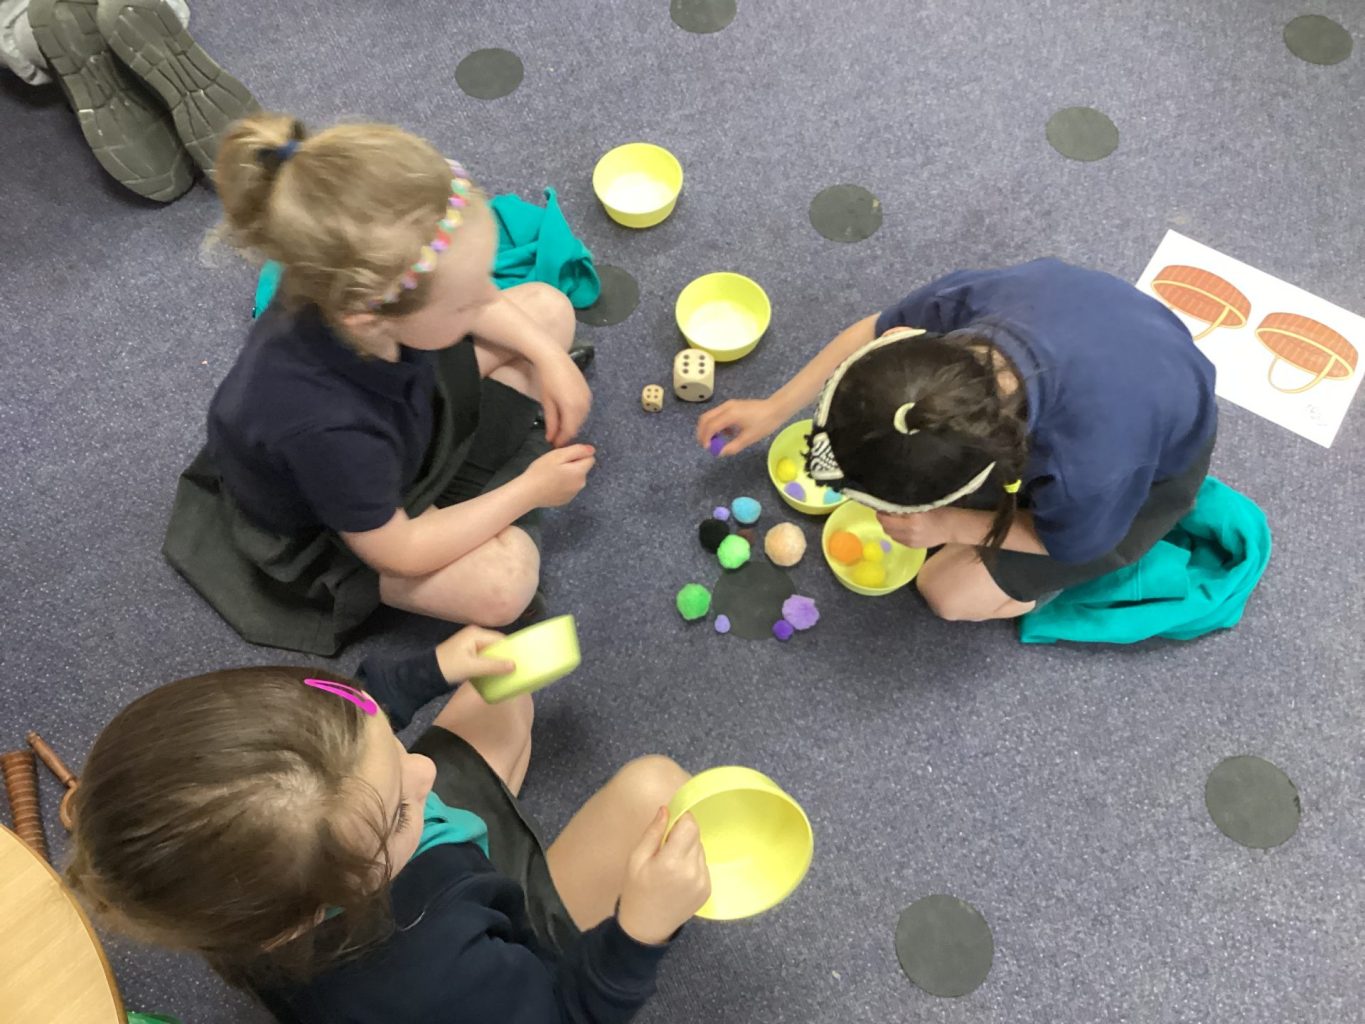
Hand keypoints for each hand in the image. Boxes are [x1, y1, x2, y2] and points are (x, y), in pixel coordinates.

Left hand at [435, 626, 515, 682]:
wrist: (427, 674)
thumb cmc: (449, 667)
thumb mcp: (472, 667)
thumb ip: (493, 666)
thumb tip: (514, 665)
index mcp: (476, 634)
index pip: (500, 639)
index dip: (511, 649)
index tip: (522, 660)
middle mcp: (474, 635)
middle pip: (496, 644)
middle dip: (506, 655)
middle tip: (518, 667)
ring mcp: (471, 644)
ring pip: (491, 651)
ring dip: (498, 661)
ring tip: (510, 671)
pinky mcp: (468, 654)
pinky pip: (485, 657)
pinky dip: (491, 664)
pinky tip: (496, 672)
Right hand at [522, 444, 595, 507]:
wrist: (528, 493)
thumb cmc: (541, 471)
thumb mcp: (558, 455)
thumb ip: (577, 450)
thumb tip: (592, 450)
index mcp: (580, 472)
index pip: (590, 458)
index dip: (578, 455)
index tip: (564, 458)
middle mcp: (581, 485)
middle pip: (583, 469)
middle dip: (573, 465)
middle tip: (555, 466)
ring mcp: (574, 494)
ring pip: (575, 479)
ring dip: (568, 475)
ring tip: (552, 476)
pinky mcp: (566, 500)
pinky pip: (569, 488)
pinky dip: (563, 485)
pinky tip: (551, 485)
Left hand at [536, 351, 591, 446]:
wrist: (554, 358)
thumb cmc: (547, 379)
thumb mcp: (547, 402)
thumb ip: (551, 422)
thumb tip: (551, 438)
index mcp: (572, 407)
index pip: (569, 431)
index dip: (562, 439)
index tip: (554, 444)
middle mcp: (583, 404)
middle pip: (577, 426)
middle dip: (567, 433)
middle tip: (556, 437)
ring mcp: (588, 398)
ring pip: (581, 419)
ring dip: (572, 424)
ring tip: (560, 427)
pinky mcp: (588, 393)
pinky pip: (584, 410)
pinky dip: (576, 416)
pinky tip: (567, 414)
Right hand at [616, 808, 711, 944]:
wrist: (645, 927)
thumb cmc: (636, 890)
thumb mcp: (636, 858)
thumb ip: (654, 832)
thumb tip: (666, 809)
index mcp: (672, 862)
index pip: (690, 825)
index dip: (681, 818)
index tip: (671, 822)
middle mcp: (692, 871)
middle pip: (696, 836)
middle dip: (682, 834)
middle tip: (665, 847)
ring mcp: (703, 882)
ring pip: (700, 849)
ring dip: (688, 849)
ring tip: (671, 865)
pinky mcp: (708, 890)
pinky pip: (703, 865)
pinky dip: (693, 864)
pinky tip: (678, 876)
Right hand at [695, 398, 787, 456]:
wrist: (776, 409)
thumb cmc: (764, 424)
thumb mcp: (749, 438)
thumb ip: (732, 447)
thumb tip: (719, 453)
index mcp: (730, 415)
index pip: (710, 426)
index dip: (706, 438)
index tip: (707, 448)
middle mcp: (726, 407)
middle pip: (705, 418)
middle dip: (702, 432)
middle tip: (705, 444)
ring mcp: (728, 405)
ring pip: (710, 416)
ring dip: (710, 428)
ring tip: (717, 440)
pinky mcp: (732, 405)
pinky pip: (718, 415)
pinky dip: (717, 424)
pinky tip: (727, 433)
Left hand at [876, 508, 965, 548]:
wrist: (952, 527)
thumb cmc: (940, 511)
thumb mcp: (922, 504)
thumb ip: (905, 506)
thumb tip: (889, 504)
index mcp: (912, 519)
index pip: (887, 518)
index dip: (882, 511)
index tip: (882, 505)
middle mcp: (909, 532)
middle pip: (886, 527)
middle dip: (883, 519)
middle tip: (886, 511)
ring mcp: (910, 541)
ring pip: (890, 534)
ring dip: (889, 526)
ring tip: (895, 519)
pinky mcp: (912, 546)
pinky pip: (897, 539)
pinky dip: (896, 533)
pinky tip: (902, 527)